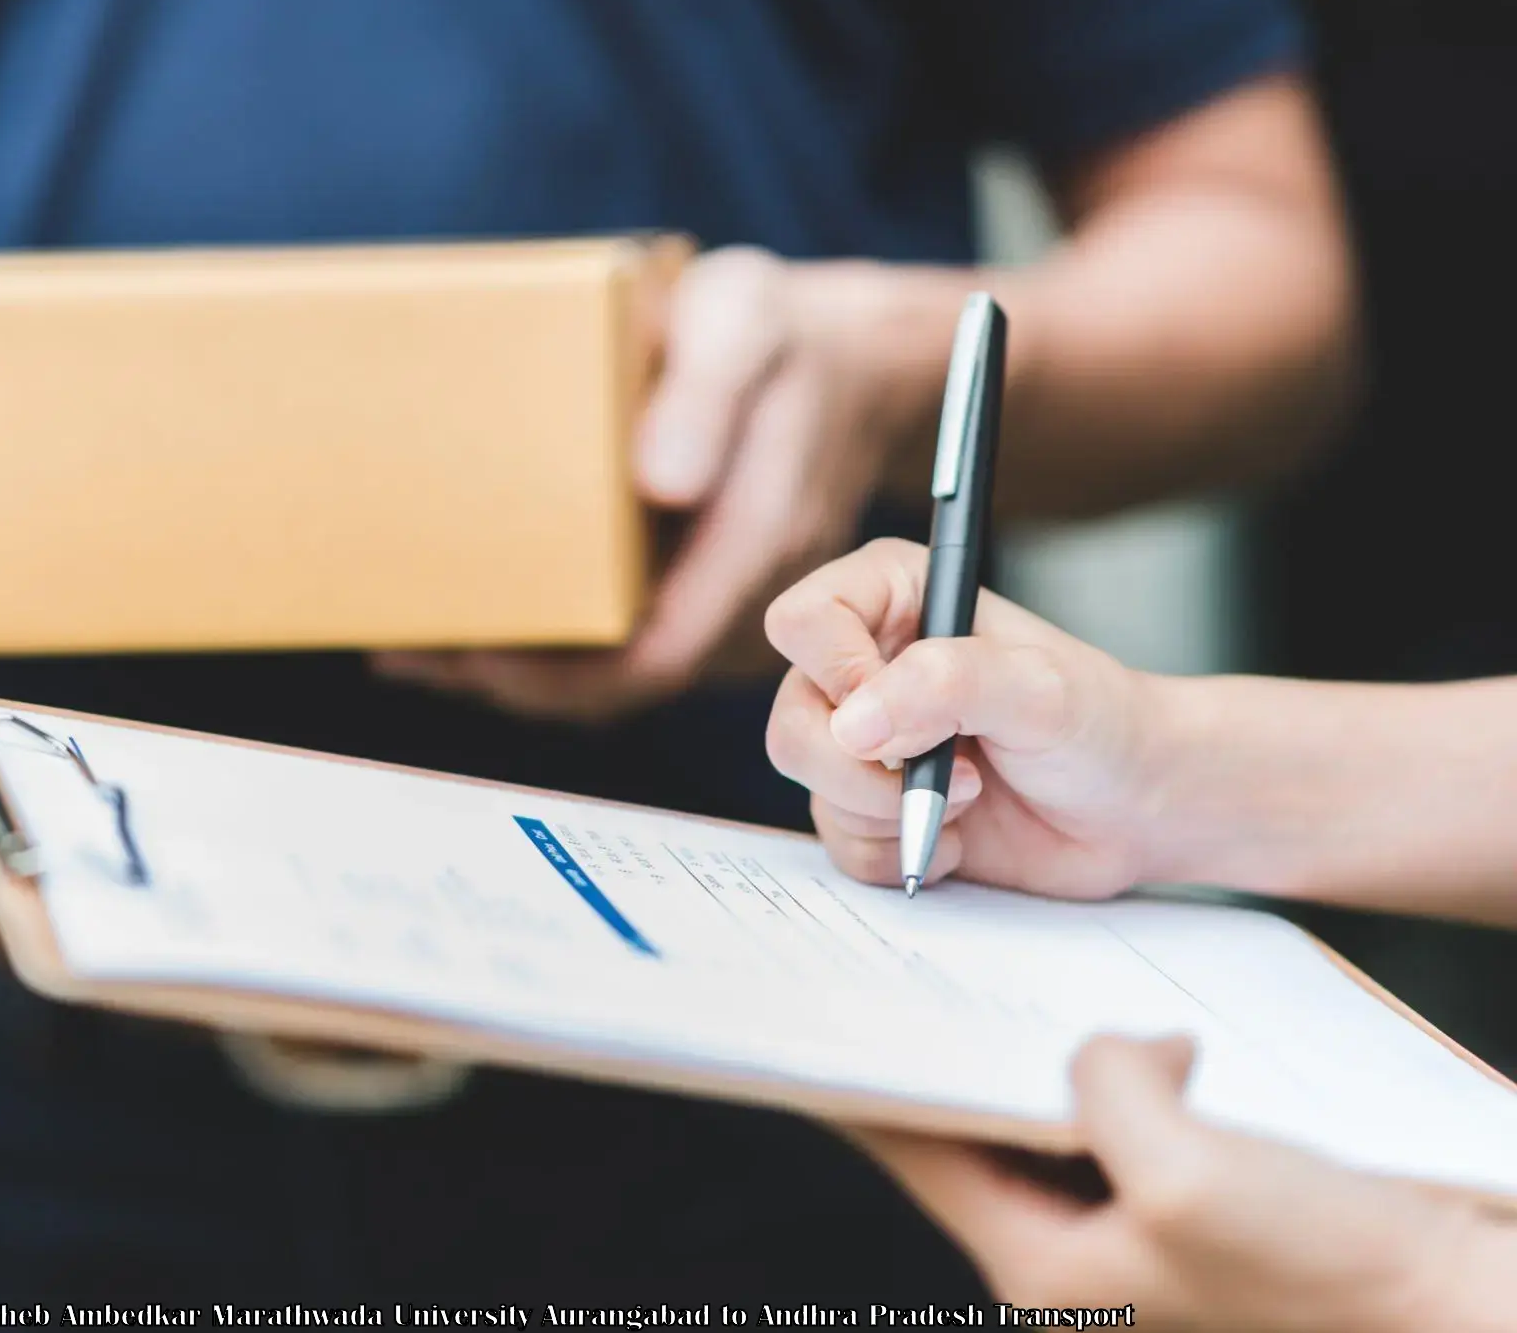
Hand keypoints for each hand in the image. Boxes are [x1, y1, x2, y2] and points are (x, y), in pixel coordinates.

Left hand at [376, 249, 943, 722]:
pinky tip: (463, 611)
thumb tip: (662, 481)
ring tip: (409, 639)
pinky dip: (540, 634)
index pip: (660, 653)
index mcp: (758, 539)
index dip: (564, 677)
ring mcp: (715, 598)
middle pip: (619, 678)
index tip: (474, 656)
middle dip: (511, 679)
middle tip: (407, 649)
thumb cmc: (782, 330)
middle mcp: (740, 592)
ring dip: (513, 665)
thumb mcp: (747, 321)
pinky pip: (615, 632)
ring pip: (612, 666)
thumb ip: (708, 391)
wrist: (848, 357)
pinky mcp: (690, 586)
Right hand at [763, 538, 1168, 896]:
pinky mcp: (871, 807)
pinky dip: (896, 852)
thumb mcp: (1038, 688)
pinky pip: (839, 843)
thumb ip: (947, 684)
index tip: (901, 712)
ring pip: (812, 786)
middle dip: (866, 769)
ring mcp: (864, 741)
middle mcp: (864, 665)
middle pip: (792, 718)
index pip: (804, 622)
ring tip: (971, 798)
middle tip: (958, 776)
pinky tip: (956, 836)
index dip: (839, 674)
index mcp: (893, 598)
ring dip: (893, 812)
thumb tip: (852, 722)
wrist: (1137, 808)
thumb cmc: (1101, 723)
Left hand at [850, 1036, 1512, 1331]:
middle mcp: (1082, 1254)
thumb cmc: (1341, 1276)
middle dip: (959, 1052)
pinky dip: (1126, 1073)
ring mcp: (1143, 1233)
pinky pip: (1133, 1122)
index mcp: (1047, 1263)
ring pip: (1059, 1121)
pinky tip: (1146, 1027)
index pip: (917, 1151)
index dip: (864, 1080)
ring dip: (1050, 1056)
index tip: (818, 1017)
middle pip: (980, 1130)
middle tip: (924, 970)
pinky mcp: (1203, 1208)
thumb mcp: (1192, 1168)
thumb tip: (1104, 1051)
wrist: (1471, 1309)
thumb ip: (1106, 1089)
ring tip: (1027, 983)